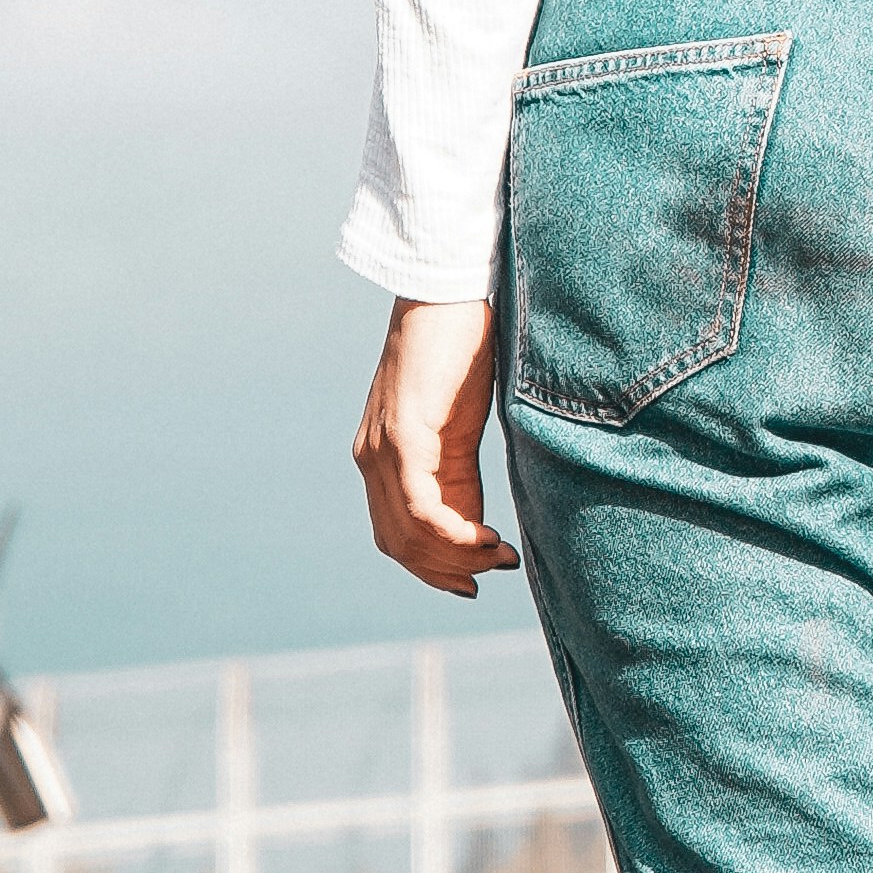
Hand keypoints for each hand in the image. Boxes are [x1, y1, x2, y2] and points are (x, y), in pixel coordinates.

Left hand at [354, 296, 514, 591]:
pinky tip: (486, 538)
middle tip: (498, 569)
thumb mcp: (459, 430)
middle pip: (400, 546)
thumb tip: (476, 532)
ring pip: (409, 535)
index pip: (397, 537)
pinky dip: (454, 534)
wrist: (450, 292)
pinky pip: (421, 507)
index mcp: (383, 458)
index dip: (436, 569)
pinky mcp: (402, 435)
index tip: (479, 580)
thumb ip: (457, 478)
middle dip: (451, 571)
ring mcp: (381, 449)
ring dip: (458, 558)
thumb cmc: (463, 351)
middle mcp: (371, 459)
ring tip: (500, 555)